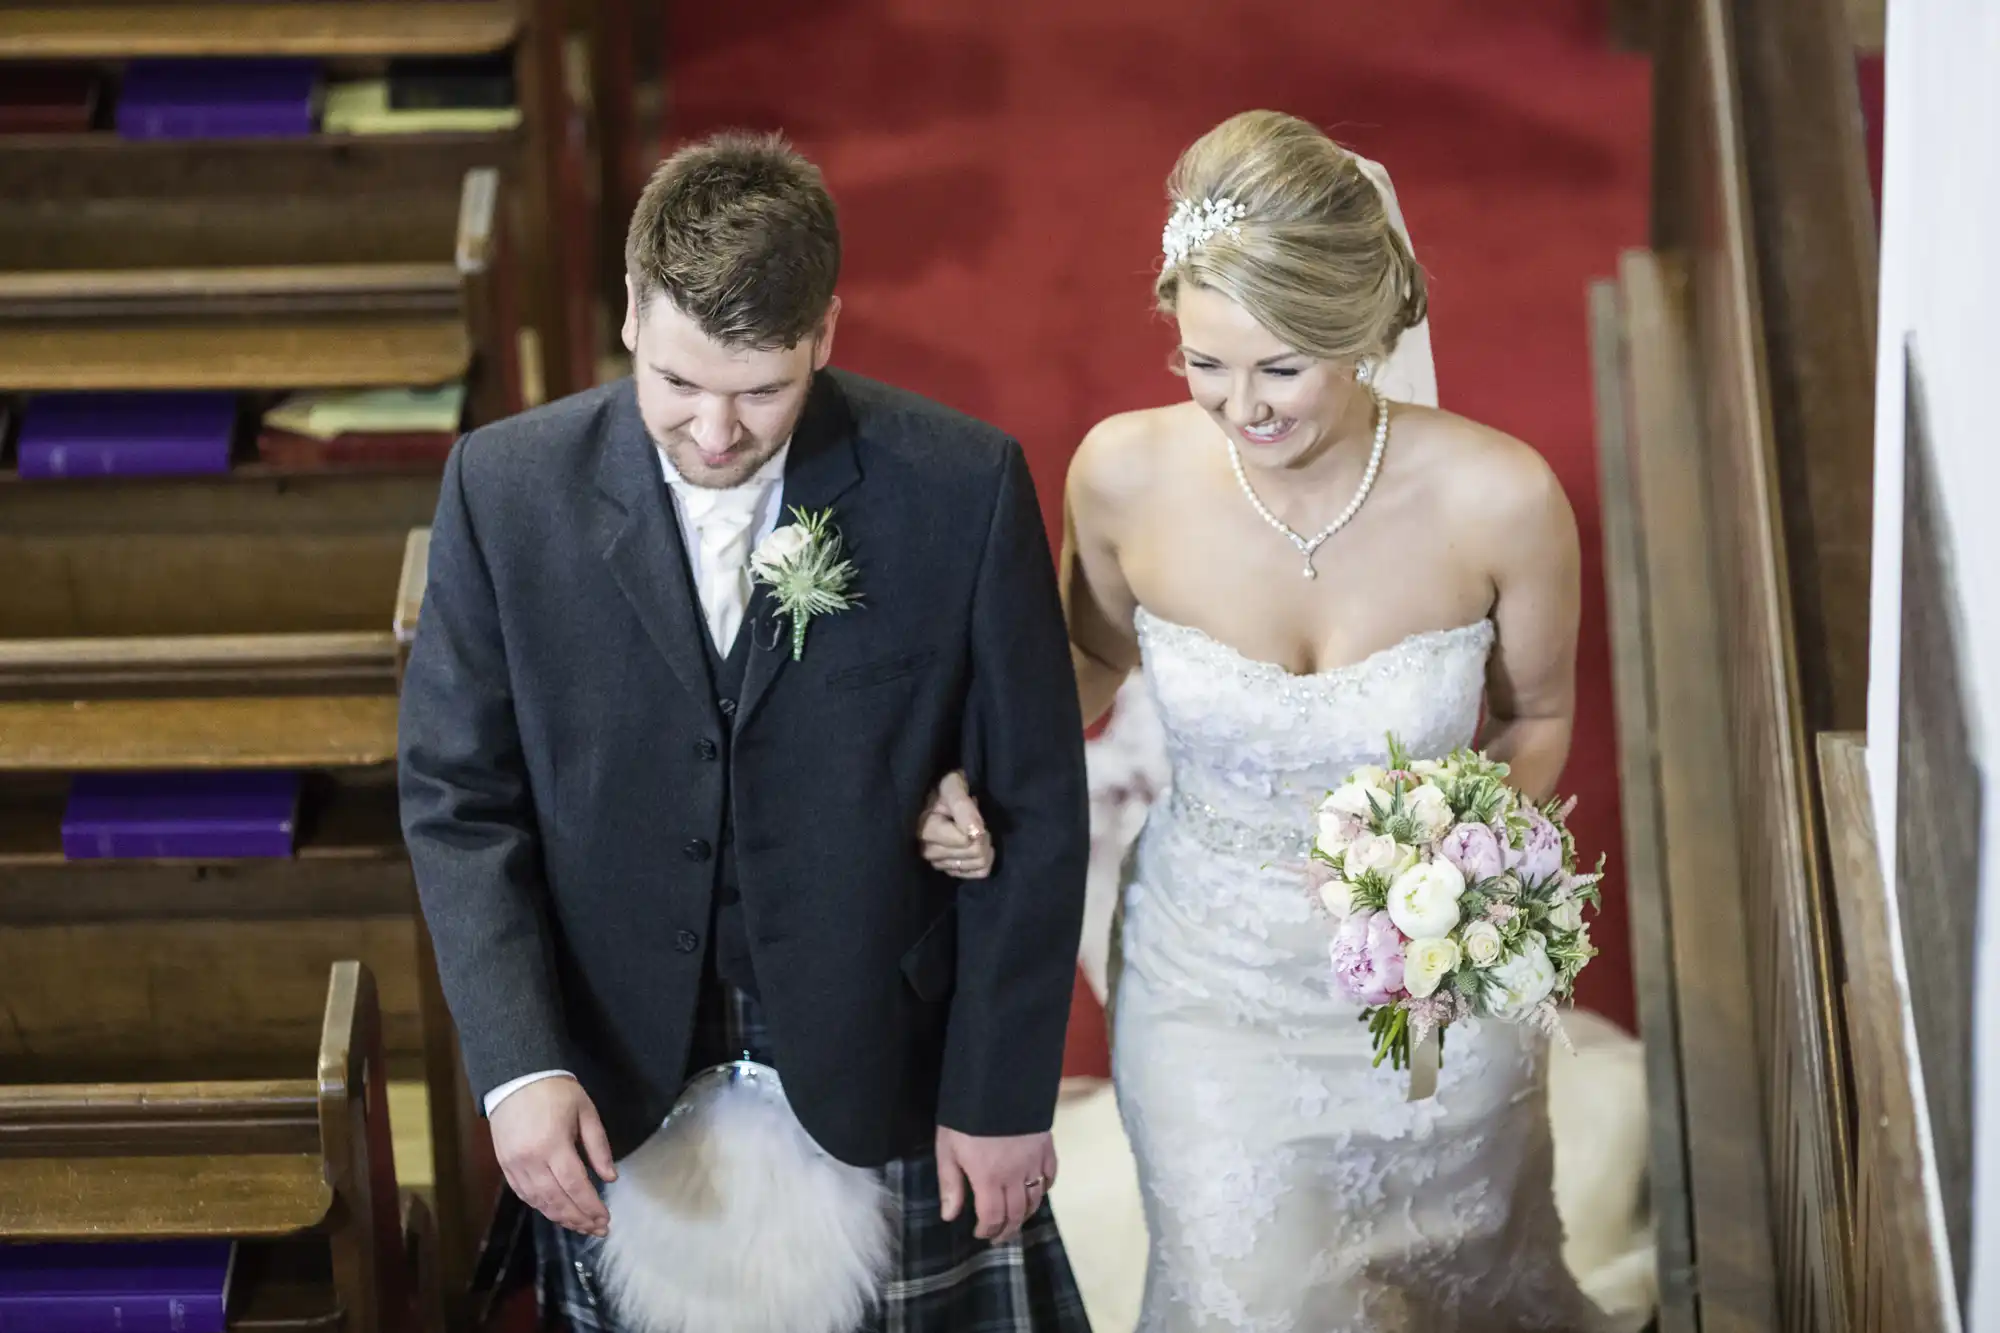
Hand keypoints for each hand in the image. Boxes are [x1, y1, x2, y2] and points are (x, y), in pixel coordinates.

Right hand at [490, 1075, 618, 1236]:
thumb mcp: (586, 1111)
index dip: (591, 1206)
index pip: (575, 1185)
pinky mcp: (504, 1166)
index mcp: (553, 1144)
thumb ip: (599, 1146)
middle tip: (598, 1230)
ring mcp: (514, 1165)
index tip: (605, 1219)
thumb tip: (610, 1178)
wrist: (515, 1077)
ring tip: (581, 1226)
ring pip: (539, 1202)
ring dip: (561, 1218)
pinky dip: (541, 1207)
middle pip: (556, 1200)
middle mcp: (531, 1160)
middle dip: (579, 1218)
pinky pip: (524, 1195)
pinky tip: (556, 1213)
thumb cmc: (555, 1091)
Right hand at [919, 771, 994, 879]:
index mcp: (926, 830)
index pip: (966, 840)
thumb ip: (963, 807)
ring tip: (975, 829)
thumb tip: (976, 833)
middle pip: (974, 853)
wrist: (935, 794)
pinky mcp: (947, 869)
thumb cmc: (943, 788)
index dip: (978, 825)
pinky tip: (978, 845)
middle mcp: (928, 851)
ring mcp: (937, 862)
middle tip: (977, 820)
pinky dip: (984, 860)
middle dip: (984, 835)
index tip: (973, 809)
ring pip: (978, 864)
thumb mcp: (952, 786)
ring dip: (985, 846)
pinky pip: (976, 873)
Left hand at [935, 1126, 1055, 1244]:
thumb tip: (949, 1215)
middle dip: (1006, 1229)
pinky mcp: (1046, 1147)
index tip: (980, 1233)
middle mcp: (1015, 1175)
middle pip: (1016, 1214)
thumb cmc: (966, 1116)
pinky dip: (1044, 1189)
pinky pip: (1050, 1177)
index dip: (987, 1230)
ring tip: (1015, 1220)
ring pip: (1035, 1199)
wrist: (997, 1082)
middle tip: (998, 1236)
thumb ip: (950, 1184)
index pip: (993, 1218)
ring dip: (1025, 1214)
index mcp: (988, 1178)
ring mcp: (1034, 1162)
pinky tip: (1035, 1191)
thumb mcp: (947, 1149)